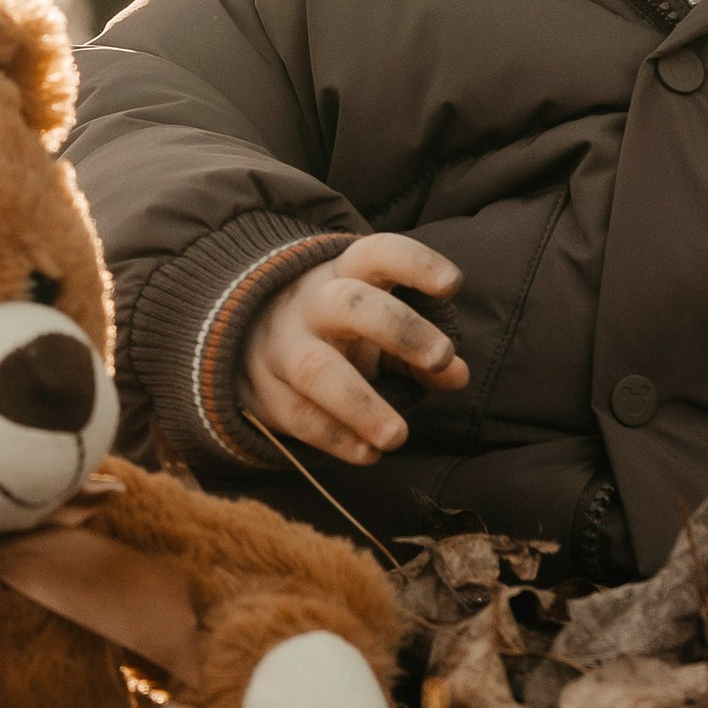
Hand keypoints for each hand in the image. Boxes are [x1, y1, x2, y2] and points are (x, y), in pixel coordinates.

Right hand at [242, 236, 469, 466]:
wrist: (249, 339)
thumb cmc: (339, 330)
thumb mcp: (378, 325)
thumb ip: (419, 350)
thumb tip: (458, 375)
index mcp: (345, 273)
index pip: (378, 254)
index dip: (416, 264)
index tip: (453, 283)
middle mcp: (312, 304)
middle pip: (350, 305)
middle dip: (399, 329)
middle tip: (441, 357)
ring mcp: (284, 348)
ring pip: (316, 370)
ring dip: (360, 404)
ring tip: (398, 436)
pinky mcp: (266, 393)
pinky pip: (299, 416)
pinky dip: (335, 438)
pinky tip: (368, 453)